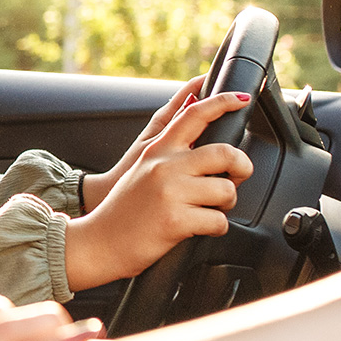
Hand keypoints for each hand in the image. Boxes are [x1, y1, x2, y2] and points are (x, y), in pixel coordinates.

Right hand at [63, 90, 253, 288]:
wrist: (100, 242)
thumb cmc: (124, 210)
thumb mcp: (142, 169)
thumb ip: (169, 151)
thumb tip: (201, 137)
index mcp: (157, 150)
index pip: (194, 114)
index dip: (222, 102)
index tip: (241, 98)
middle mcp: (164, 166)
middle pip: (225, 152)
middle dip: (241, 166)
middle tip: (236, 177)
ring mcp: (171, 192)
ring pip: (226, 191)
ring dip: (225, 205)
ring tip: (207, 210)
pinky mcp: (176, 220)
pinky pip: (219, 222)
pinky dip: (215, 228)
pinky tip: (197, 228)